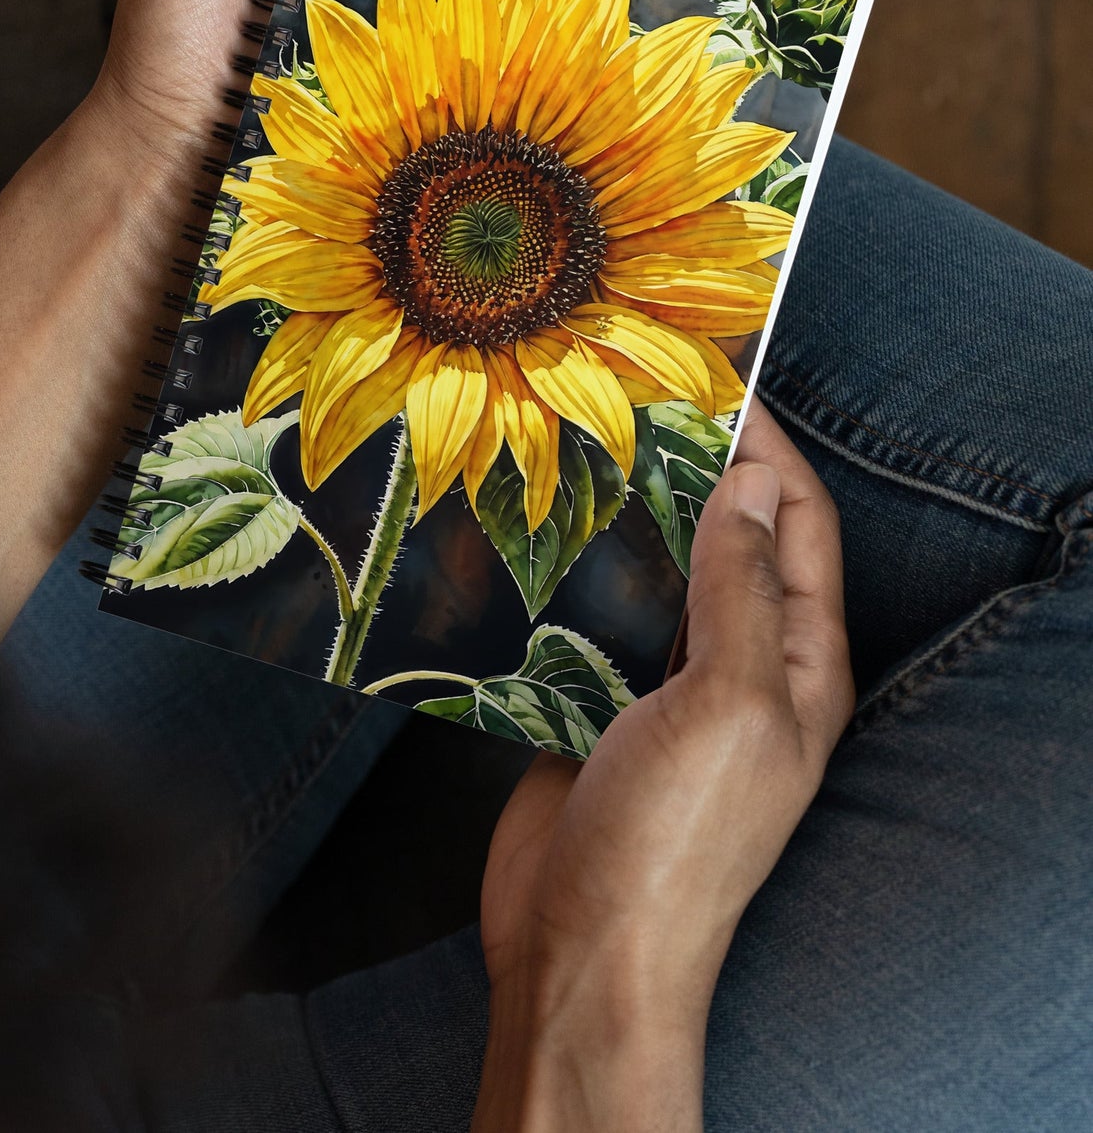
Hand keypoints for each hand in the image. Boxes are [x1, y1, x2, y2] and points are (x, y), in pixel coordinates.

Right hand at [474, 400, 853, 1131]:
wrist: (580, 953)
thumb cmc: (672, 842)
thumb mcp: (728, 706)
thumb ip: (742, 591)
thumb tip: (753, 483)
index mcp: (798, 666)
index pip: (799, 528)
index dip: (768, 451)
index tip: (716, 380)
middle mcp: (740, 669)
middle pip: (728, 542)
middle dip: (692, 471)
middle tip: (630, 399)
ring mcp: (664, 688)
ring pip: (655, 576)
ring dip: (629, 517)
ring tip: (576, 445)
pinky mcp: (593, 702)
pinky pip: (592, 618)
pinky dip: (575, 572)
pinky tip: (534, 531)